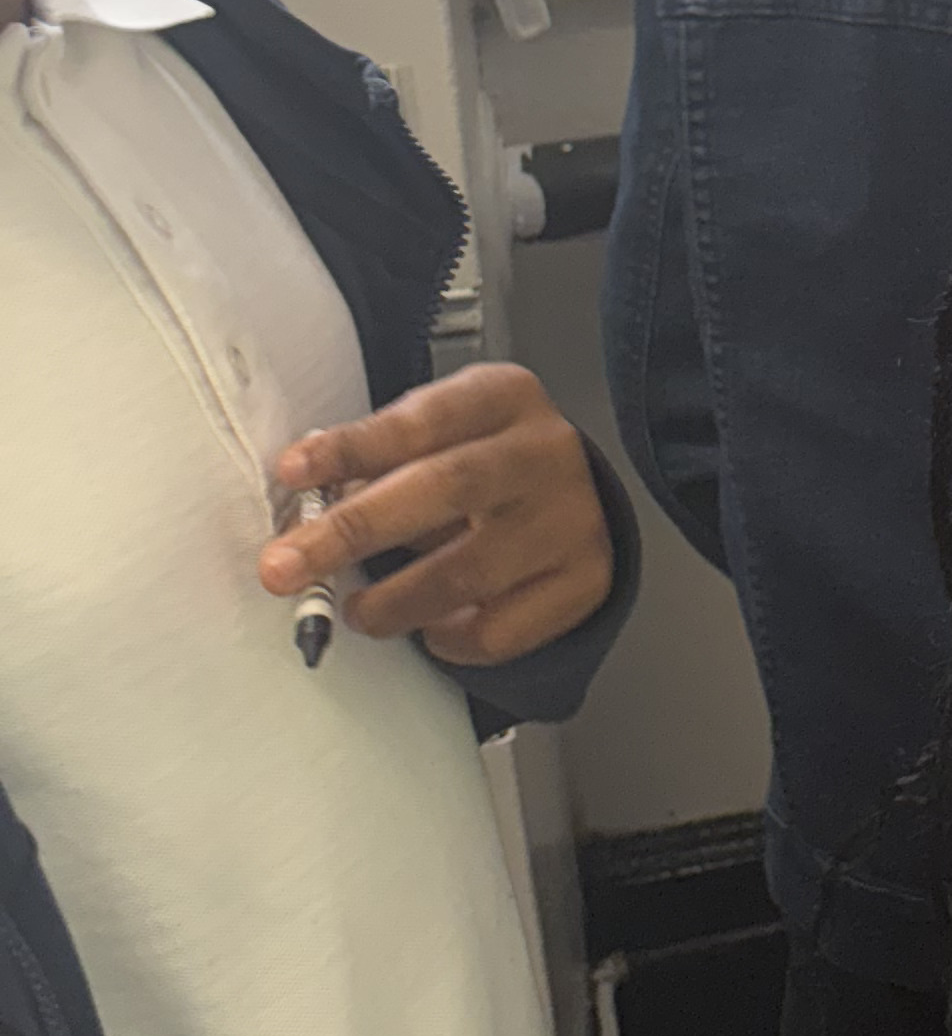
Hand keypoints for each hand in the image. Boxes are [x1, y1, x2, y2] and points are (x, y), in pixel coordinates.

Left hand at [261, 364, 614, 669]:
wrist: (570, 501)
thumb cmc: (481, 464)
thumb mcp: (438, 435)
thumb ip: (380, 462)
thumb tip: (301, 514)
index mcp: (503, 398)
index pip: (423, 419)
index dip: (353, 448)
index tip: (292, 473)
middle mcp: (546, 452)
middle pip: (447, 488)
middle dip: (354, 530)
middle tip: (284, 568)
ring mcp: (572, 519)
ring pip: (469, 572)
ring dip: (393, 601)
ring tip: (355, 610)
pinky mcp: (584, 581)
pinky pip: (500, 629)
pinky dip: (448, 637)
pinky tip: (430, 626)